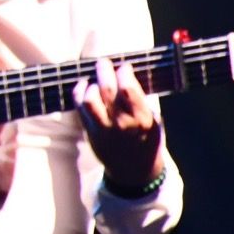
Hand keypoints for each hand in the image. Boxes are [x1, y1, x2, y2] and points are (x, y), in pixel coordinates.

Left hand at [75, 55, 163, 188]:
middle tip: (104, 62)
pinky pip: (80, 107)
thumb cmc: (146, 141)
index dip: (124, 72)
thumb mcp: (153, 123)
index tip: (124, 66)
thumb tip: (127, 75)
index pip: (129, 88)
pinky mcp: (91, 131)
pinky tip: (84, 86)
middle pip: (107, 89)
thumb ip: (141, 102)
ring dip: (92, 84)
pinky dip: (79, 92)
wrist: (135, 171)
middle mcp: (122, 123)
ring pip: (90, 98)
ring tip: (96, 79)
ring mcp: (104, 128)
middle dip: (104, 70)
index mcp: (142, 120)